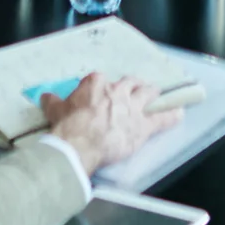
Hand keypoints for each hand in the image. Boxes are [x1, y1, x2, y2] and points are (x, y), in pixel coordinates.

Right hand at [40, 73, 183, 176]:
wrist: (80, 144)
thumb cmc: (67, 126)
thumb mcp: (55, 111)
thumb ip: (53, 102)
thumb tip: (45, 97)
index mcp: (96, 83)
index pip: (101, 80)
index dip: (103, 87)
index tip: (102, 94)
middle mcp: (118, 90)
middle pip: (131, 82)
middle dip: (133, 86)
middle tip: (133, 91)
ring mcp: (132, 106)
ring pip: (148, 93)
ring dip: (152, 94)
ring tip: (156, 94)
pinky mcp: (143, 125)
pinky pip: (162, 118)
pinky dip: (171, 115)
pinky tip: (178, 113)